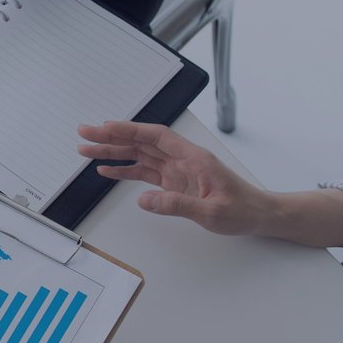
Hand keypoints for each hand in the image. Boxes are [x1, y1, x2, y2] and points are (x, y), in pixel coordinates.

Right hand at [77, 121, 272, 234]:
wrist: (258, 215)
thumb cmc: (242, 209)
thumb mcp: (212, 212)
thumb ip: (177, 206)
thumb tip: (144, 201)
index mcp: (193, 157)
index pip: (156, 136)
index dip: (129, 130)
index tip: (106, 127)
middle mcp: (182, 159)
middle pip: (141, 142)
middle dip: (112, 137)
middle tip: (84, 134)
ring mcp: (177, 171)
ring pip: (139, 156)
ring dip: (113, 153)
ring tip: (87, 151)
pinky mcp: (174, 183)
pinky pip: (144, 173)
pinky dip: (125, 171)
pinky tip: (107, 171)